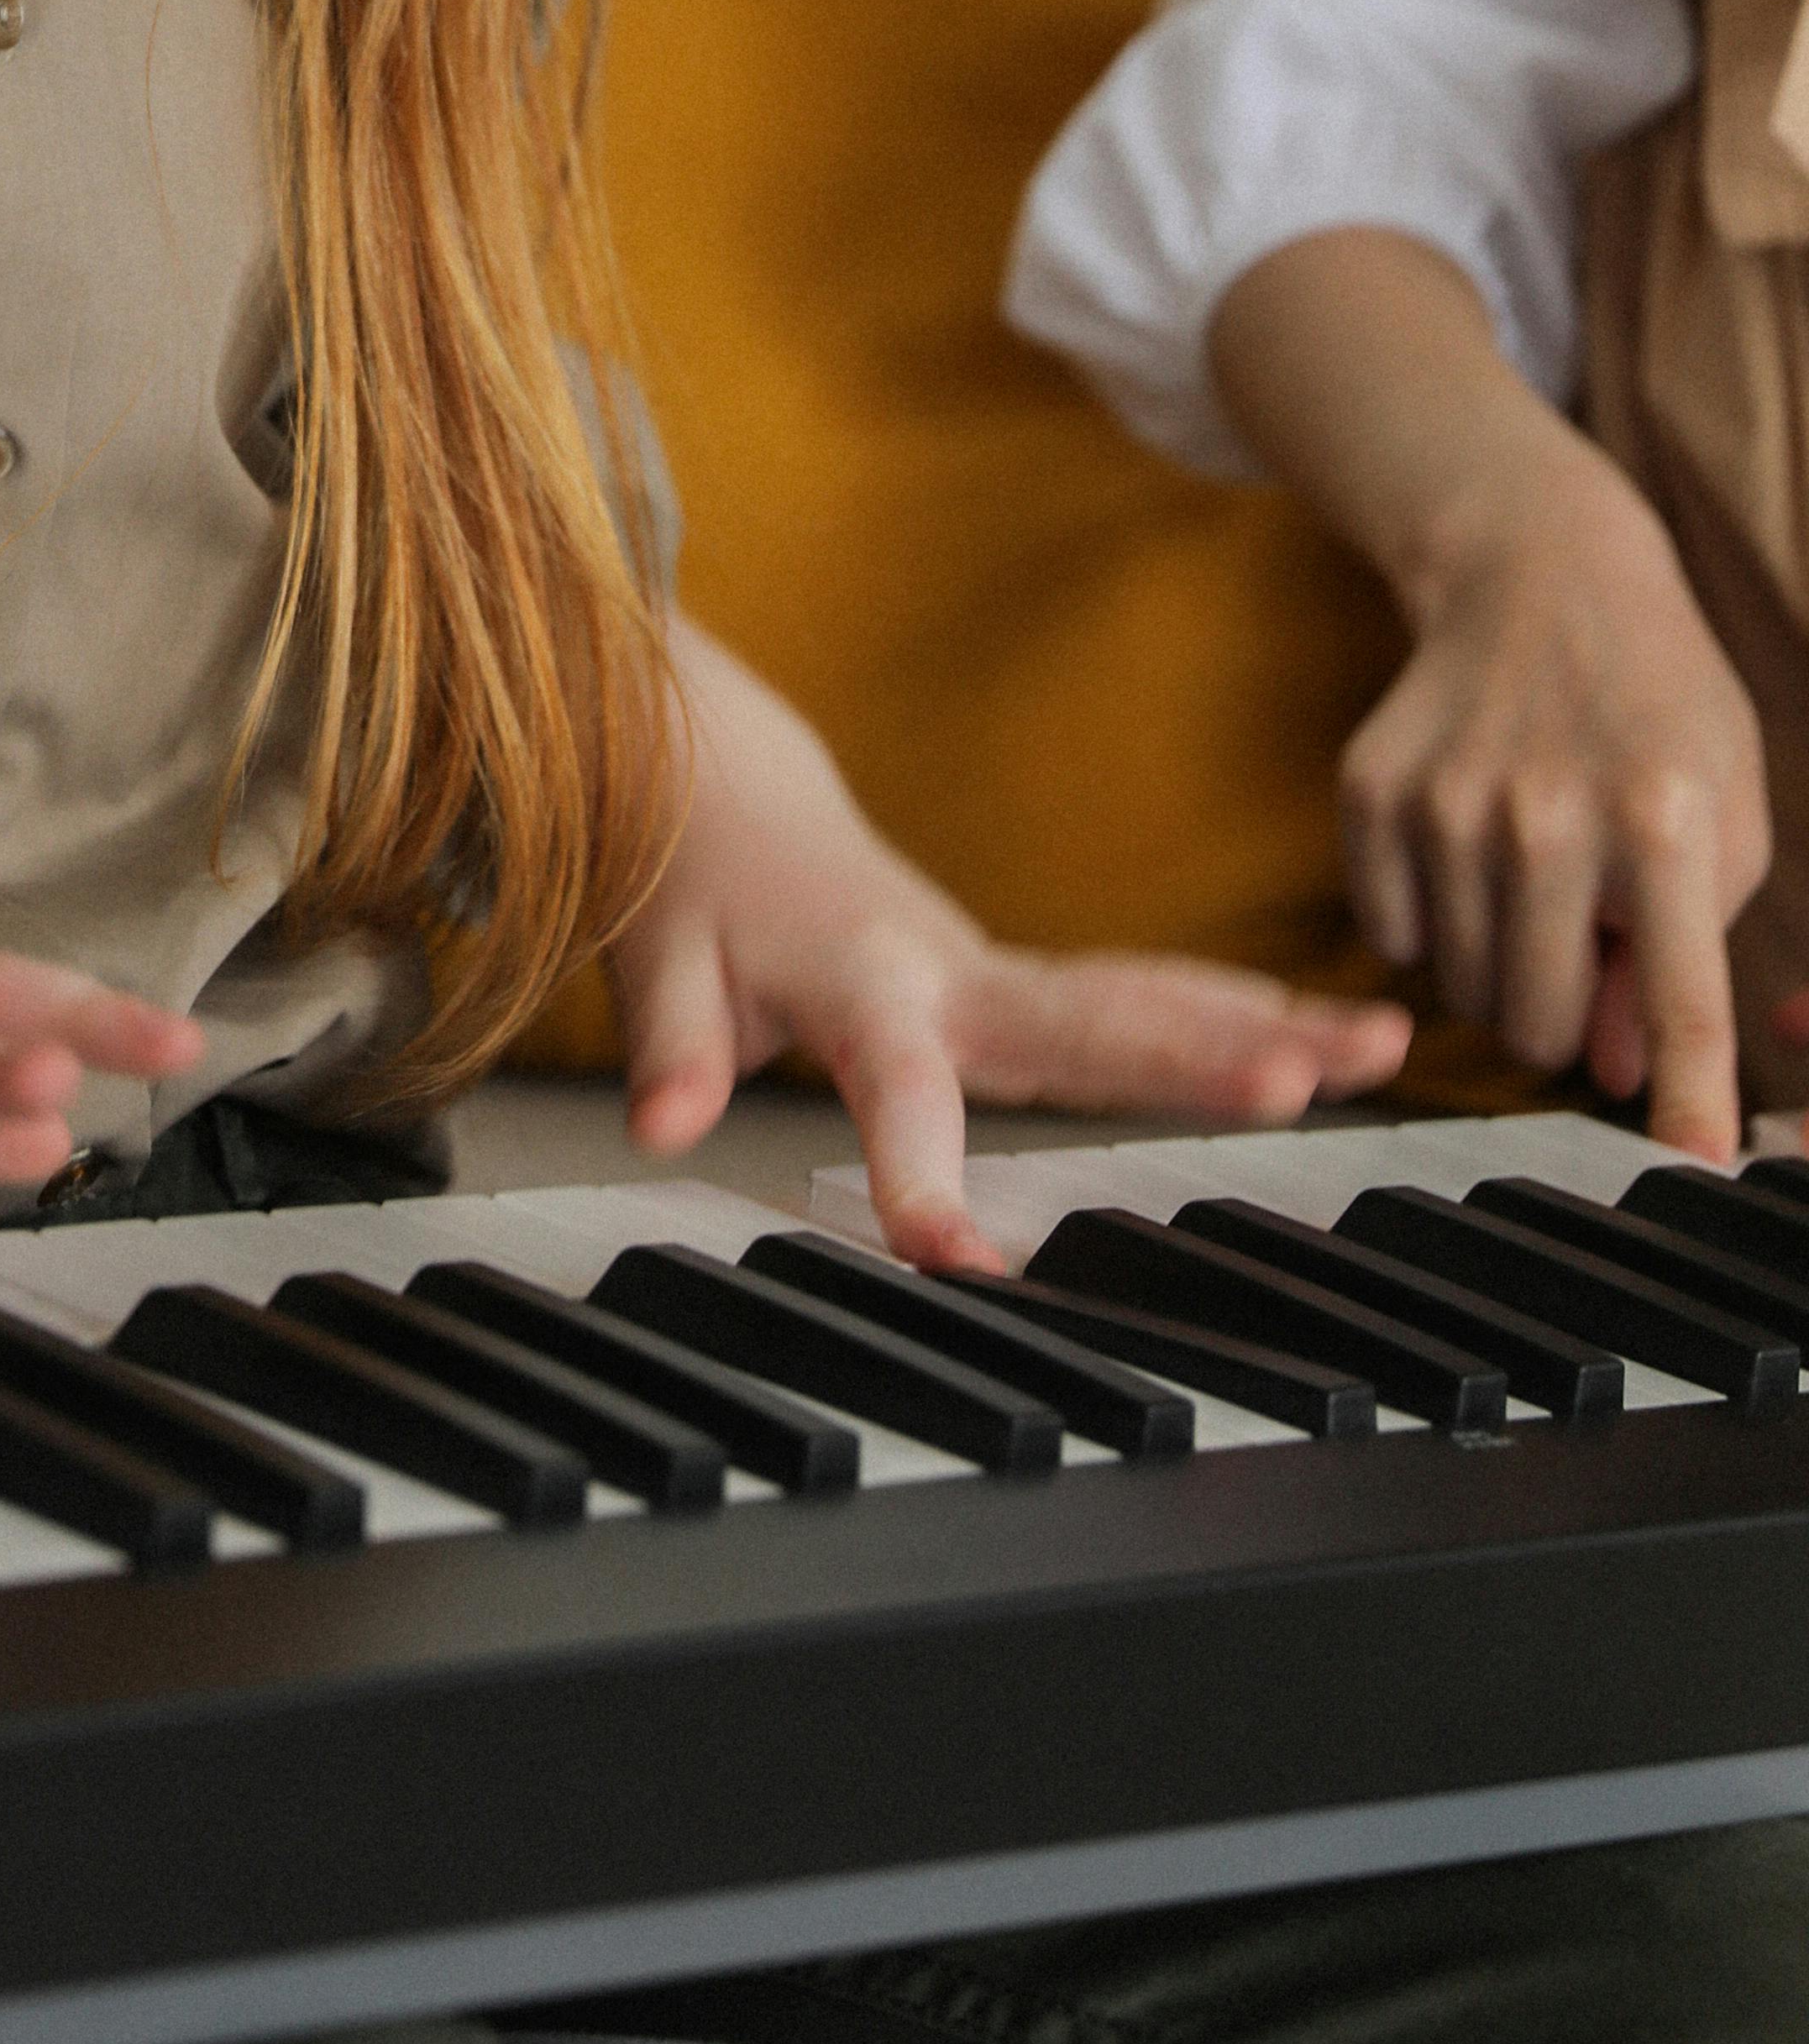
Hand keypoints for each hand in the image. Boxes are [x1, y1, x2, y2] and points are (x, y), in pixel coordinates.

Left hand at [612, 624, 1412, 1268]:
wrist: (727, 781)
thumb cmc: (695, 884)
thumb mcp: (655, 959)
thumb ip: (674, 1047)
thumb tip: (660, 1126)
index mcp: (860, 982)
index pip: (899, 1087)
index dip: (923, 1174)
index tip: (958, 1261)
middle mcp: (952, 970)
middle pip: (1085, 1019)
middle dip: (1192, 1058)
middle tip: (1299, 1089)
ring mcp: (1002, 969)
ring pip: (1148, 996)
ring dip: (1268, 1021)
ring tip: (1388, 1045)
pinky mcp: (1029, 979)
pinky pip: (1150, 991)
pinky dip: (1247, 1008)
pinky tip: (1348, 1036)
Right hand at [1333, 413, 1768, 1159]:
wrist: (1540, 574)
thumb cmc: (1656, 710)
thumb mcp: (1721, 819)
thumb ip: (1682, 952)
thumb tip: (1620, 1074)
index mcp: (1668, 824)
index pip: (1683, 1004)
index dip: (1691, 1106)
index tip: (1692, 1177)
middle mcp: (1551, 816)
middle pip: (1541, 1025)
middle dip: (1565, 1013)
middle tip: (1584, 940)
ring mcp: (1447, 801)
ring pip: (1461, 992)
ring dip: (1497, 966)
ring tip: (1531, 879)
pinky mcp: (1371, 789)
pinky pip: (1391, 938)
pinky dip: (1428, 923)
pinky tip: (1464, 851)